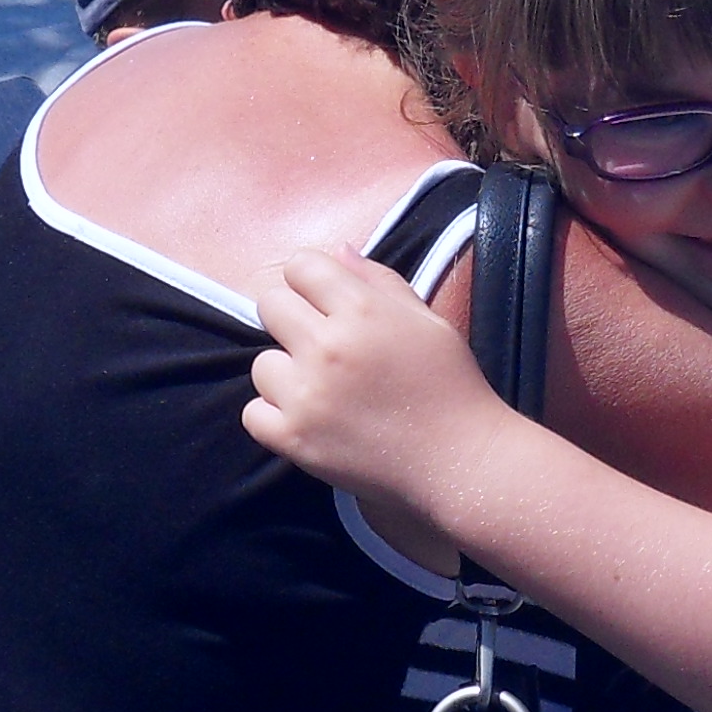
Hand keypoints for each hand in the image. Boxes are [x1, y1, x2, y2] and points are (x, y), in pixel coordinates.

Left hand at [243, 246, 505, 502]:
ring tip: (320, 389)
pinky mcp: (294, 438)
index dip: (312, 281)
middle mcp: (327, 346)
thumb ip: (379, 280)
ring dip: (286, 373)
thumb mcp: (427, 320)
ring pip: (261, 363)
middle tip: (321, 345)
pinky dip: (275, 417)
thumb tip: (336, 251)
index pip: (300, 265)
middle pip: (270, 305)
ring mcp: (306, 395)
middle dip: (293, 319)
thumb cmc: (449, 386)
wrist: (459, 460)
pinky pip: (252, 413)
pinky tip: (308, 419)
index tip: (324, 302)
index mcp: (362, 309)